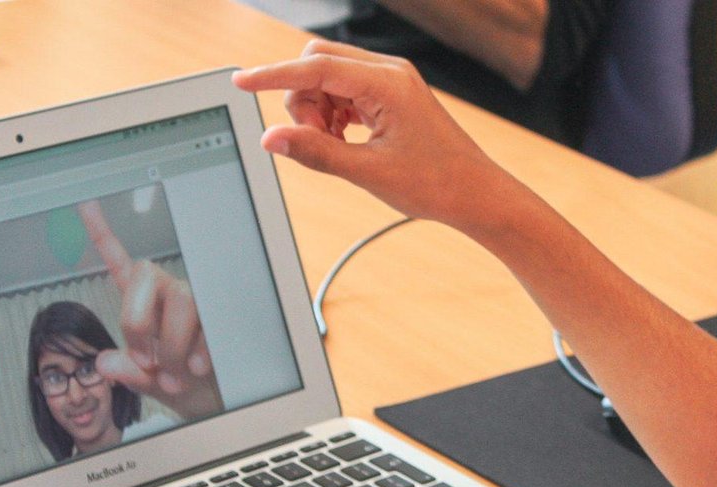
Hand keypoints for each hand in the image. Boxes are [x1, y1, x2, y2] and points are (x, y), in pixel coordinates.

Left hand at [77, 199, 222, 419]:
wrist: (218, 402)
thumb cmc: (183, 386)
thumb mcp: (148, 386)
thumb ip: (127, 375)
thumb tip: (106, 363)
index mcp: (144, 305)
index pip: (121, 265)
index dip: (103, 234)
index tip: (87, 204)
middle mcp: (168, 296)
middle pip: (147, 275)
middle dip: (138, 321)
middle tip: (145, 360)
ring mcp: (195, 305)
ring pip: (181, 299)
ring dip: (171, 345)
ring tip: (174, 374)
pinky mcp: (220, 317)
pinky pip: (207, 322)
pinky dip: (196, 351)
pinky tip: (196, 367)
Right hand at [233, 40, 520, 230]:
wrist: (476, 194)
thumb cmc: (435, 185)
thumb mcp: (368, 173)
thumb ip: (316, 152)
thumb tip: (271, 139)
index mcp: (387, 84)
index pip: (315, 67)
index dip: (273, 76)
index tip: (240, 82)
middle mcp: (389, 72)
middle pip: (318, 62)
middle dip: (302, 97)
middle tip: (316, 139)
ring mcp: (391, 81)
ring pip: (329, 76)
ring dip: (317, 108)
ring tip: (335, 145)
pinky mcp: (391, 94)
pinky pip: (345, 89)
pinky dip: (334, 112)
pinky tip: (345, 140)